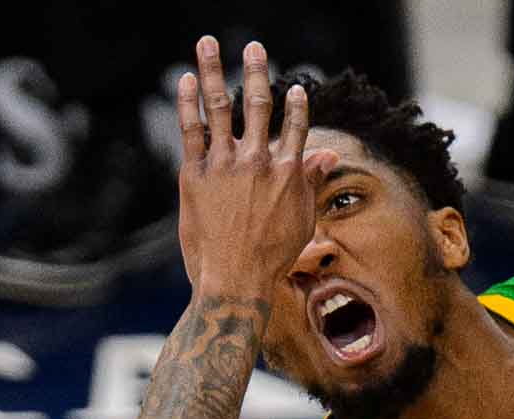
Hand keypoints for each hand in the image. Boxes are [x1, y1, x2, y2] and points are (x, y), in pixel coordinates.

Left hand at [176, 36, 337, 290]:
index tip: (294, 87)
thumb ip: (311, 181)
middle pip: (258, 104)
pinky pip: (191, 129)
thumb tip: (328, 155)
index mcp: (287, 172)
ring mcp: (225, 165)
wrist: (235, 279)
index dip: (295, 105)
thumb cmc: (272, 257)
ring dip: (212, 70)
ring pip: (220, 106)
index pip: (294, 126)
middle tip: (253, 46)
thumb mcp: (301, 219)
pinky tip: (185, 80)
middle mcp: (258, 161)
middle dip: (255, 71)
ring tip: (208, 43)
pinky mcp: (195, 174)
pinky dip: (188, 102)